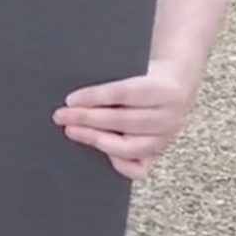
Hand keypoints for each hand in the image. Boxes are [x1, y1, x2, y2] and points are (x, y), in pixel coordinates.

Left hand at [52, 61, 193, 179]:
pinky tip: (99, 152)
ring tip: (72, 131)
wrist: (174, 85)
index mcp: (164, 89)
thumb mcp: (131, 68)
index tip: (70, 100)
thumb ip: (110, 79)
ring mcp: (166, 139)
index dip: (95, 97)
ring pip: (131, 147)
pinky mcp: (159, 154)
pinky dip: (119, 163)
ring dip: (97, 139)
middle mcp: (169, 117)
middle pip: (125, 121)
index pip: (125, 94)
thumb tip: (76, 95)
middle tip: (62, 116)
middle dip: (88, 119)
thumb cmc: (143, 75)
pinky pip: (139, 168)